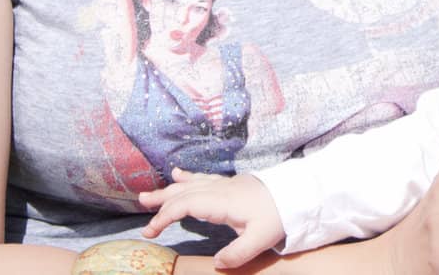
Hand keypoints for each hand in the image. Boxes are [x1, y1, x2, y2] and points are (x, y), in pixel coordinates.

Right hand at [138, 168, 284, 269]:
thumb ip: (237, 254)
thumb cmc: (278, 216)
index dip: (166, 216)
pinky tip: (178, 174)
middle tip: (141, 206)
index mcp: (223, 202)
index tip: (151, 231)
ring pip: (191, 185)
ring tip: (148, 195)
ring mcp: (225, 186)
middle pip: (185, 193)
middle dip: (162, 201)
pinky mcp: (230, 185)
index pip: (186, 205)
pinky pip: (203, 179)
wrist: (296, 195)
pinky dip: (188, 177)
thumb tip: (216, 263)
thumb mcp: (260, 239)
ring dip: (169, 189)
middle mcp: (220, 190)